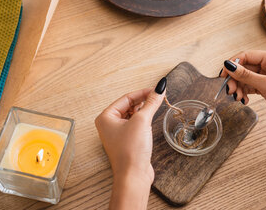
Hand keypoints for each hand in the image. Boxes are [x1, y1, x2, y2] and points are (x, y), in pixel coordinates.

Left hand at [95, 78, 165, 209]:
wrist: (133, 176)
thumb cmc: (131, 151)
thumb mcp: (142, 121)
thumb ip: (151, 102)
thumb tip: (159, 88)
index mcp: (106, 117)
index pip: (126, 98)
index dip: (142, 92)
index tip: (157, 90)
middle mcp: (109, 124)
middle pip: (129, 105)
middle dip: (143, 101)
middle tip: (158, 97)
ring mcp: (117, 134)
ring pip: (132, 115)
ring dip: (144, 110)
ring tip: (156, 107)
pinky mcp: (126, 141)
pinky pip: (135, 125)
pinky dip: (143, 120)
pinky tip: (151, 120)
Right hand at [220, 50, 265, 127]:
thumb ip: (246, 75)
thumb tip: (229, 65)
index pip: (246, 55)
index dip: (233, 64)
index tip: (223, 75)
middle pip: (244, 67)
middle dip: (235, 79)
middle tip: (229, 90)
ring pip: (245, 78)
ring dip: (238, 87)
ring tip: (238, 97)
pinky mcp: (265, 87)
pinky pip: (249, 86)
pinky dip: (244, 92)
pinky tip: (244, 99)